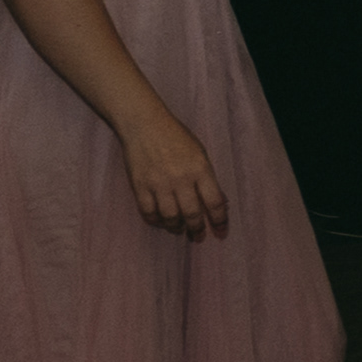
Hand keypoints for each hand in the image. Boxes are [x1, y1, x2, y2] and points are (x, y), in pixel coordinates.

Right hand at [119, 114, 227, 239]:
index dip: (219, 220)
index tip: (221, 232)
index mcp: (200, 170)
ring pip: (170, 216)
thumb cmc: (177, 137)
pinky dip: (155, 220)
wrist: (145, 124)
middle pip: (192, 214)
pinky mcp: (140, 186)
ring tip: (179, 230)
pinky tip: (160, 221)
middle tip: (198, 237)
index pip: (214, 202)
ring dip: (176, 228)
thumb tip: (214, 202)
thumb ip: (206, 177)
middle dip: (197, 229)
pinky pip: (148, 212)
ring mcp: (159, 184)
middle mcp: (181, 179)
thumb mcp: (200, 153)